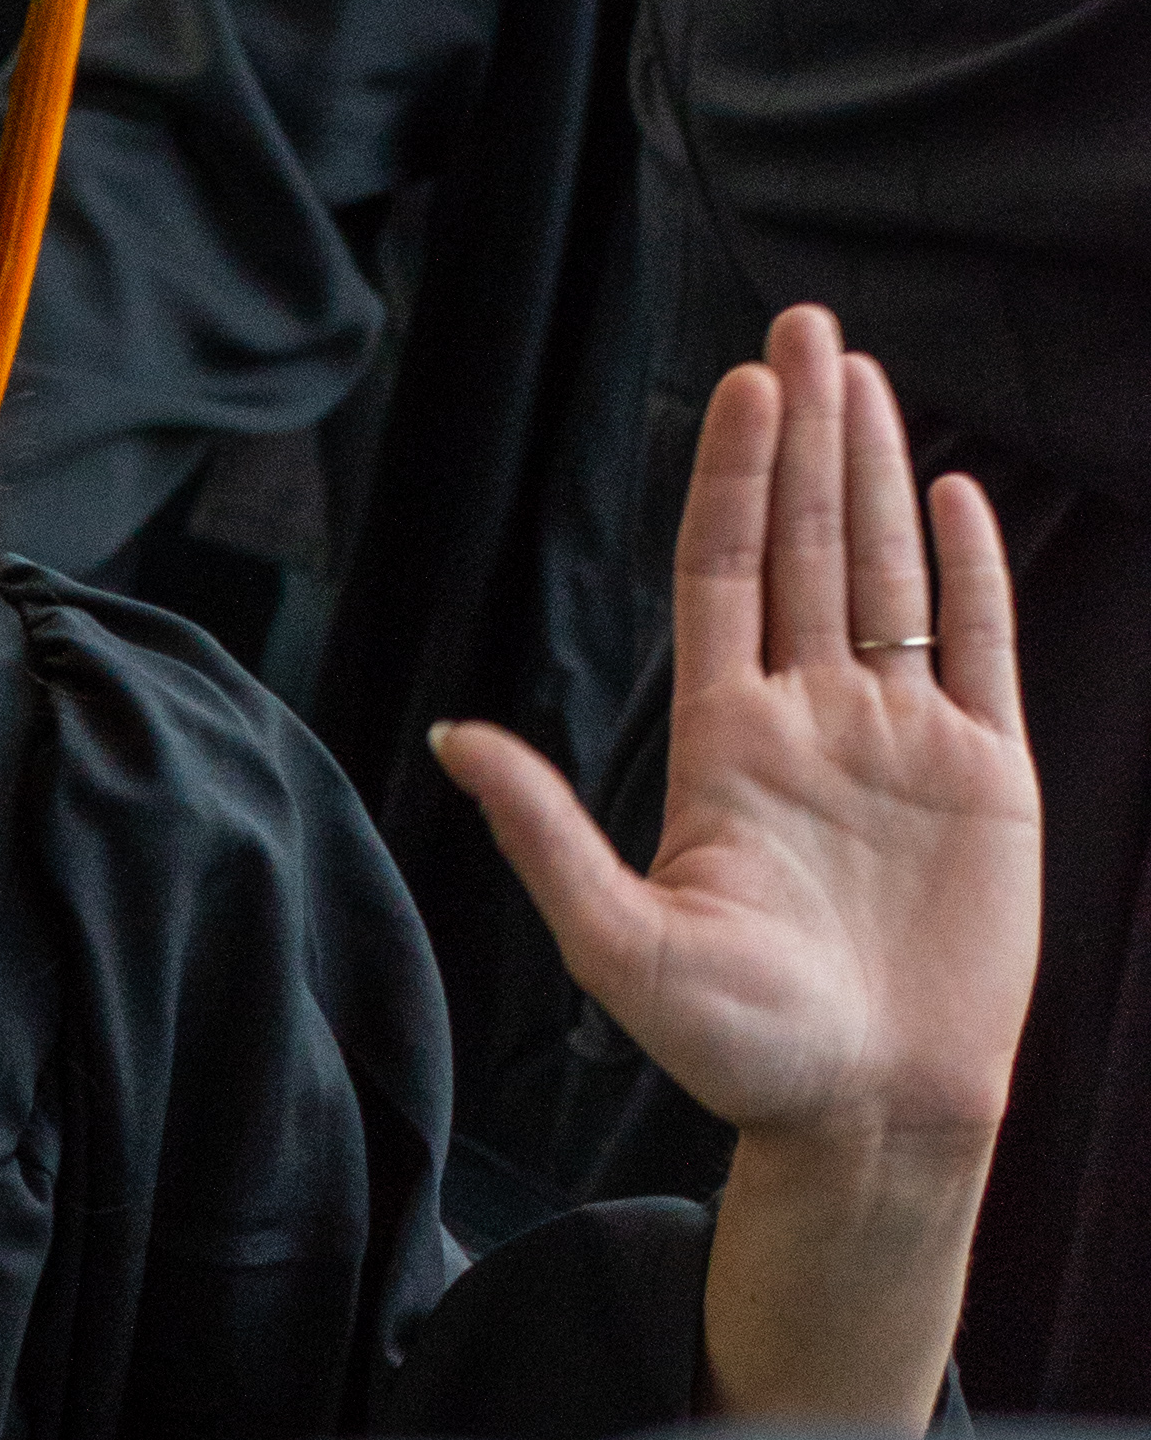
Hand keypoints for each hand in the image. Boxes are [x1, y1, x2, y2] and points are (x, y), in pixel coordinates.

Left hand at [431, 300, 1035, 1161]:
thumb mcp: (621, 943)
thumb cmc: (740, 1051)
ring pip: (891, 575)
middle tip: (804, 325)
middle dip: (807, 435)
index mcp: (727, 747)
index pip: (727, 575)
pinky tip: (958, 493)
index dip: (733, 476)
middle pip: (811, 546)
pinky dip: (974, 571)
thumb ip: (548, 834)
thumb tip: (452, 741)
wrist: (868, 1114)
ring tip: (865, 373)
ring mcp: (901, 744)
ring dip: (880, 473)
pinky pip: (981, 648)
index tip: (739, 380)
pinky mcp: (986, 779)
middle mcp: (813, 725)